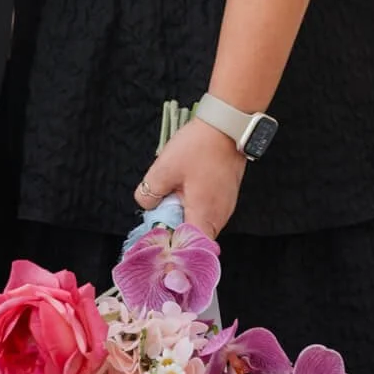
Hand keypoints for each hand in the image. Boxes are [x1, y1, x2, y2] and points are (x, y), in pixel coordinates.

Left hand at [135, 120, 245, 240]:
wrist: (227, 125)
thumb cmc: (199, 147)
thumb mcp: (165, 168)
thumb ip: (150, 192)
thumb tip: (147, 204)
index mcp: (204, 215)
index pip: (188, 248)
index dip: (172, 248)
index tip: (157, 241)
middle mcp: (219, 216)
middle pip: (194, 237)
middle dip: (175, 229)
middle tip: (159, 213)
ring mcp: (226, 206)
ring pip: (201, 223)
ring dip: (184, 216)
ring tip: (171, 196)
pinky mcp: (227, 195)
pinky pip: (208, 210)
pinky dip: (194, 206)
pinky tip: (184, 188)